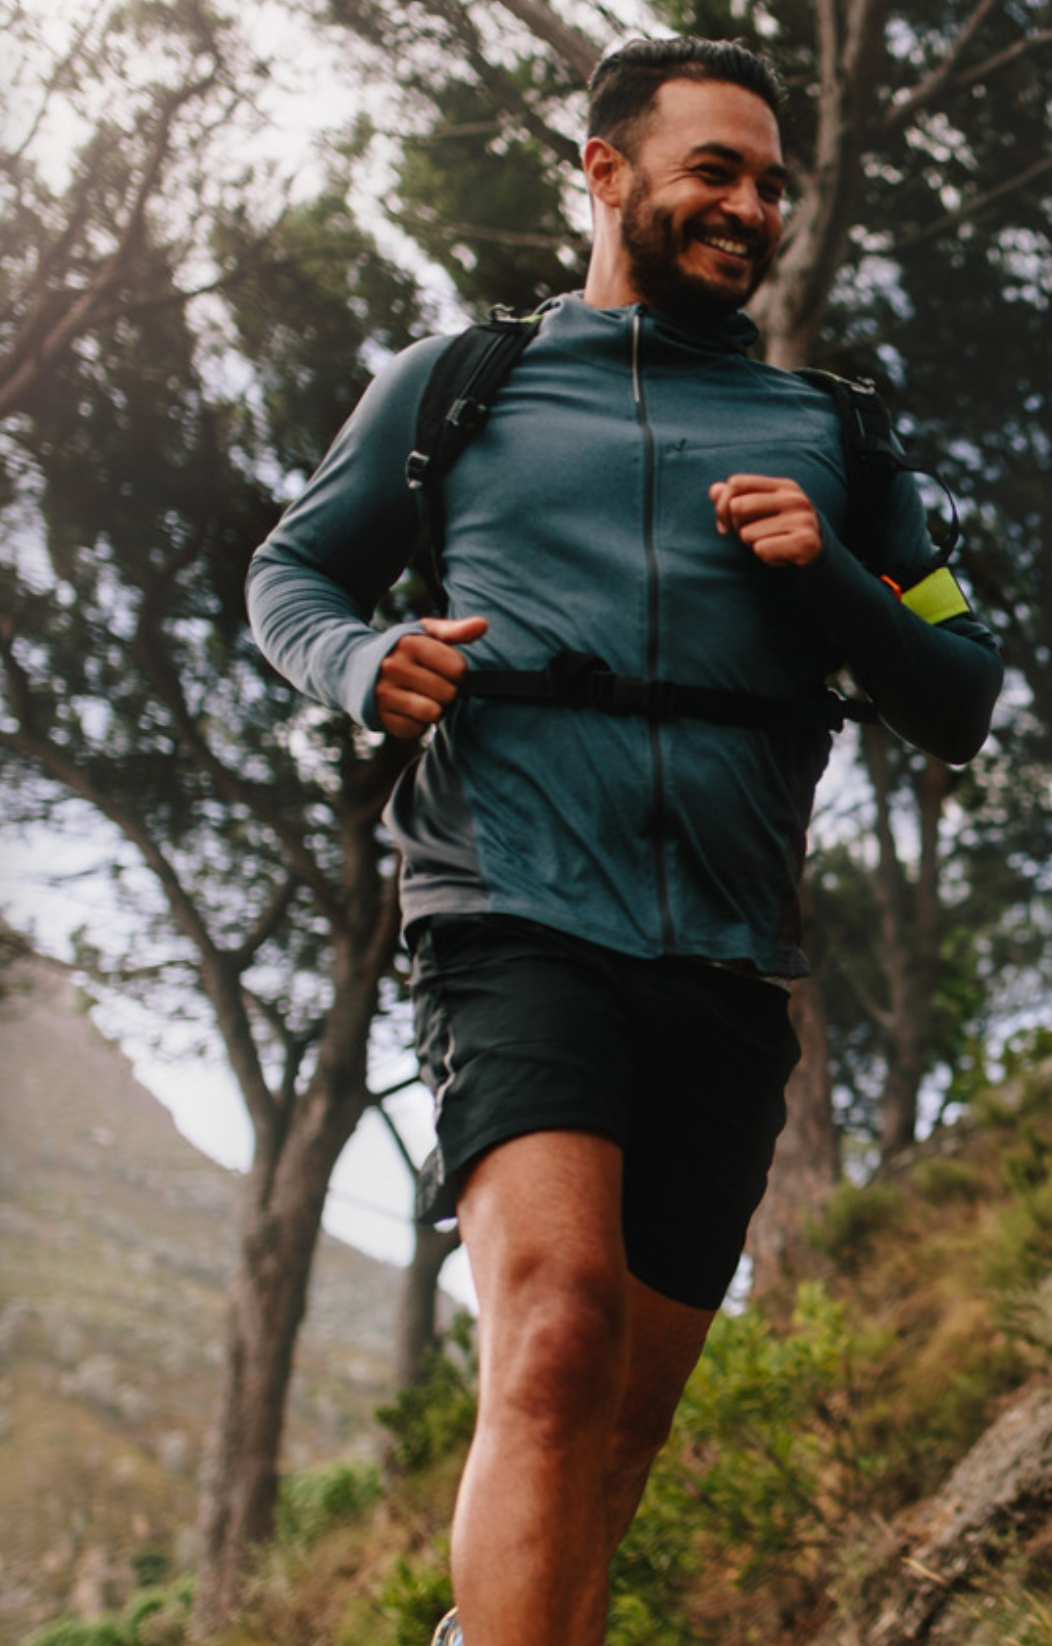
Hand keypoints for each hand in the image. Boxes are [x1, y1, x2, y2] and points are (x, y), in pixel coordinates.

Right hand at [375, 615, 488, 738]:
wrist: (355, 666)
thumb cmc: (403, 650)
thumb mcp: (425, 633)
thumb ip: (455, 630)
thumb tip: (483, 625)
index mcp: (410, 643)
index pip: (458, 668)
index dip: (458, 672)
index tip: (446, 670)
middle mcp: (394, 667)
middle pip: (448, 693)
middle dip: (447, 692)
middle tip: (433, 685)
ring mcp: (384, 693)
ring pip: (433, 713)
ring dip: (435, 709)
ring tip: (423, 697)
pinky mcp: (381, 716)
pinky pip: (416, 729)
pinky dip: (417, 723)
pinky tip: (408, 709)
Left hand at [709, 474, 822, 565]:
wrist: (816, 553)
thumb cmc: (781, 530)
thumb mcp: (760, 511)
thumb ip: (735, 498)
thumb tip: (714, 490)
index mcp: (782, 486)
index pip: (736, 483)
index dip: (722, 505)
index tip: (725, 524)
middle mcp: (793, 498)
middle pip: (738, 506)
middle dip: (737, 527)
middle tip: (753, 536)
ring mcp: (801, 519)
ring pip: (747, 533)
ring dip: (753, 545)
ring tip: (772, 544)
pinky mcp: (805, 541)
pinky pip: (762, 550)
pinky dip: (766, 557)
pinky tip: (781, 555)